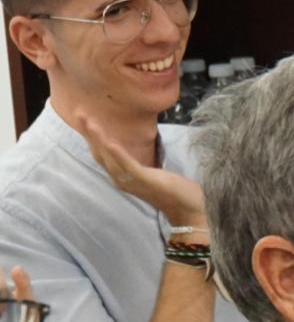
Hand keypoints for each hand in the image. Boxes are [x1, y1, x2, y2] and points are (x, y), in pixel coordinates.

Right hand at [72, 111, 205, 226]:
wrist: (187, 209)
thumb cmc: (173, 190)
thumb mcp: (151, 173)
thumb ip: (138, 164)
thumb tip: (134, 149)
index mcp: (122, 176)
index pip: (101, 153)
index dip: (91, 136)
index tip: (84, 117)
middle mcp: (121, 179)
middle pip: (99, 153)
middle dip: (88, 133)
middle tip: (78, 111)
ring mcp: (131, 181)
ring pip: (108, 156)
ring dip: (97, 138)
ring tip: (88, 120)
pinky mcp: (144, 180)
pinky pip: (127, 165)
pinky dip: (117, 153)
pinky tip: (109, 141)